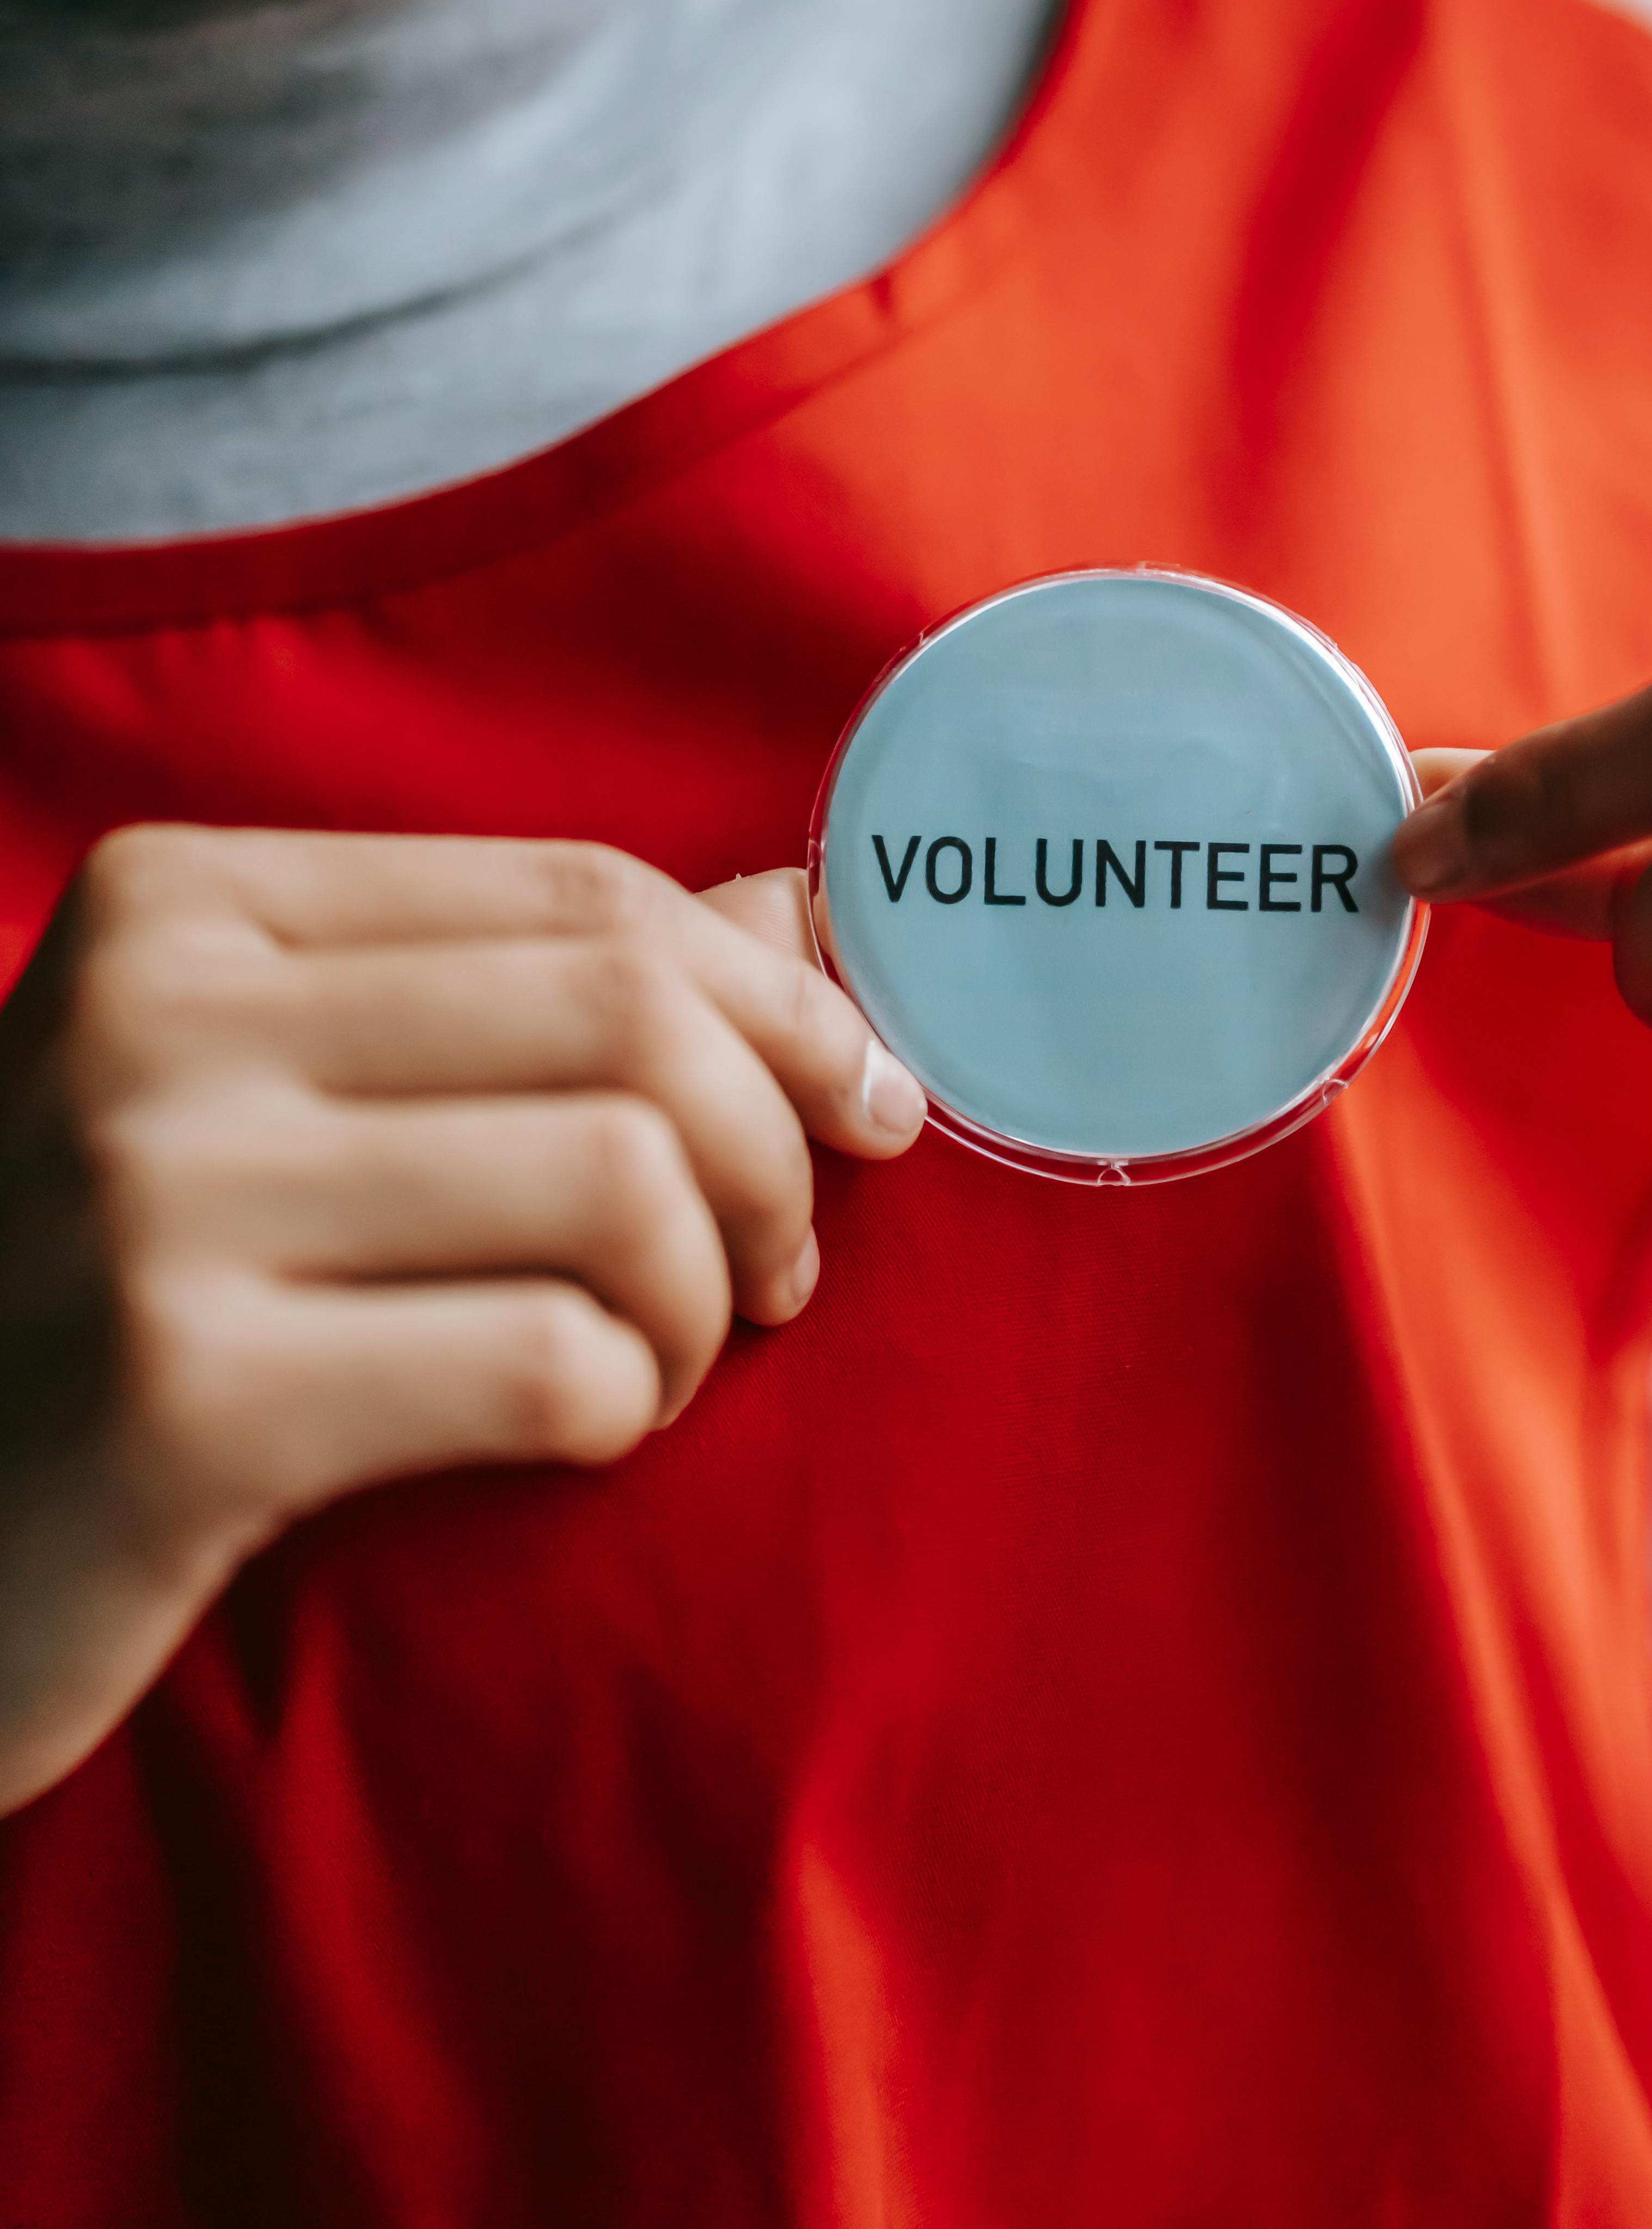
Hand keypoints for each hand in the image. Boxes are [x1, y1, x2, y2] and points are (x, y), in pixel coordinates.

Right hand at [0, 826, 922, 1813]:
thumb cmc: (116, 1295)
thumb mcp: (279, 1096)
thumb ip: (525, 990)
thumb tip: (797, 905)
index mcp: (181, 901)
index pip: (585, 896)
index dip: (777, 997)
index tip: (864, 1096)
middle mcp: (153, 1015)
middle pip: (628, 1020)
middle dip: (776, 1148)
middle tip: (782, 1264)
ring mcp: (152, 1201)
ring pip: (620, 1180)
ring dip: (707, 1294)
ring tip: (668, 1358)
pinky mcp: (179, 1406)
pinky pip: (545, 1362)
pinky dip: (625, 1400)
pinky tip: (586, 1427)